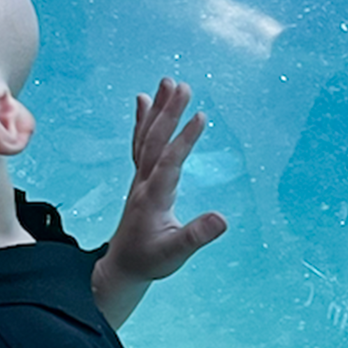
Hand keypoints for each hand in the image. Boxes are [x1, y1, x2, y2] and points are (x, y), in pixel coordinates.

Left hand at [94, 79, 227, 323]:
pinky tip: (145, 101)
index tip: (201, 116)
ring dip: (158, 109)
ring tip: (167, 83)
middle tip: (182, 86)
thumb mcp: (176, 253)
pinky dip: (143, 120)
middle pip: (155, 140)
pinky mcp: (141, 177)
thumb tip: (223, 219)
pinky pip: (141, 142)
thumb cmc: (151, 260)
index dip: (185, 139)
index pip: (170, 162)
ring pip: (147, 136)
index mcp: (154, 196)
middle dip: (169, 112)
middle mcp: (144, 181)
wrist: (123, 265)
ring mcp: (140, 177)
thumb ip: (197, 235)